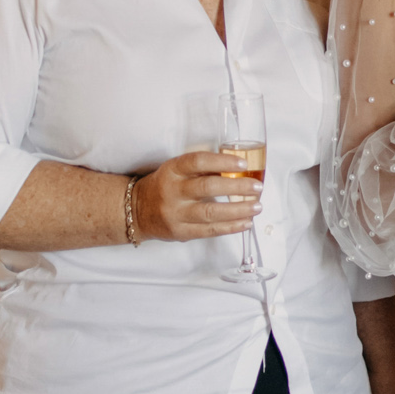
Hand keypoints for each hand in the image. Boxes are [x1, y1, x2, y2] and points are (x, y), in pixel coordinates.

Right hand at [134, 150, 262, 240]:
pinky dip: (230, 227)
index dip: (222, 162)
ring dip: (238, 210)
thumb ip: (201, 169)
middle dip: (237, 187)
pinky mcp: (180, 232)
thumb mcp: (176, 171)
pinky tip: (245, 222)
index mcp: (172, 170)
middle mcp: (172, 191)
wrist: (137, 211)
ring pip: (211, 213)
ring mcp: (176, 214)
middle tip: (257, 187)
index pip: (198, 161)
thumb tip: (238, 169)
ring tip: (256, 206)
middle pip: (208, 188)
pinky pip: (209, 230)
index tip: (243, 164)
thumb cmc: (165, 186)